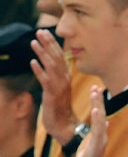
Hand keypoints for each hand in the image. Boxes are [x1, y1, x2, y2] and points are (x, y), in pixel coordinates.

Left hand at [30, 29, 78, 145]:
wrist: (66, 126)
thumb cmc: (61, 109)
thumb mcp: (59, 90)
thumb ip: (55, 77)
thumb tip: (46, 66)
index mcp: (66, 77)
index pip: (60, 57)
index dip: (53, 44)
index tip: (46, 33)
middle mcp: (65, 80)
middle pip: (57, 58)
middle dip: (48, 44)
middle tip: (40, 31)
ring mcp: (59, 87)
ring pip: (51, 66)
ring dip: (42, 54)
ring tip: (33, 42)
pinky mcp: (52, 95)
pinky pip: (45, 81)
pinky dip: (39, 71)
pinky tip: (32, 62)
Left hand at [70, 87, 107, 156]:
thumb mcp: (89, 147)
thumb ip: (96, 135)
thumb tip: (105, 123)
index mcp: (99, 137)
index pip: (99, 116)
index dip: (98, 103)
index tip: (95, 90)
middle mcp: (102, 138)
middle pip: (101, 115)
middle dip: (98, 100)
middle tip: (96, 86)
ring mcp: (100, 143)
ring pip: (101, 120)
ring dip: (99, 106)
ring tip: (96, 93)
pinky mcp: (95, 148)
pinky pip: (98, 132)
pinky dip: (99, 121)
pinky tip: (98, 111)